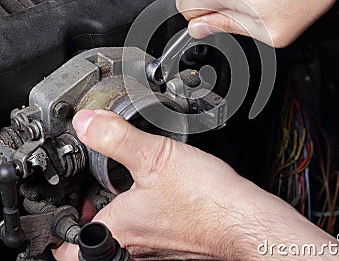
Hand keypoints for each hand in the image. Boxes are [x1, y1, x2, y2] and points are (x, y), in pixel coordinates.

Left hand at [52, 109, 276, 259]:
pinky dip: (146, 213)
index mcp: (120, 229)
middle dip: (92, 212)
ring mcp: (156, 248)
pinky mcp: (176, 243)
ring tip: (126, 183)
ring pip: (124, 234)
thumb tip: (86, 122)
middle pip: (97, 238)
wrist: (243, 218)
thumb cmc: (206, 199)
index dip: (62, 230)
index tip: (65, 206)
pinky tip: (160, 191)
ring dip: (120, 211)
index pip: (68, 252)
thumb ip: (116, 137)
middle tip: (94, 187)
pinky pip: (149, 231)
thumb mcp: (154, 157)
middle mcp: (134, 246)